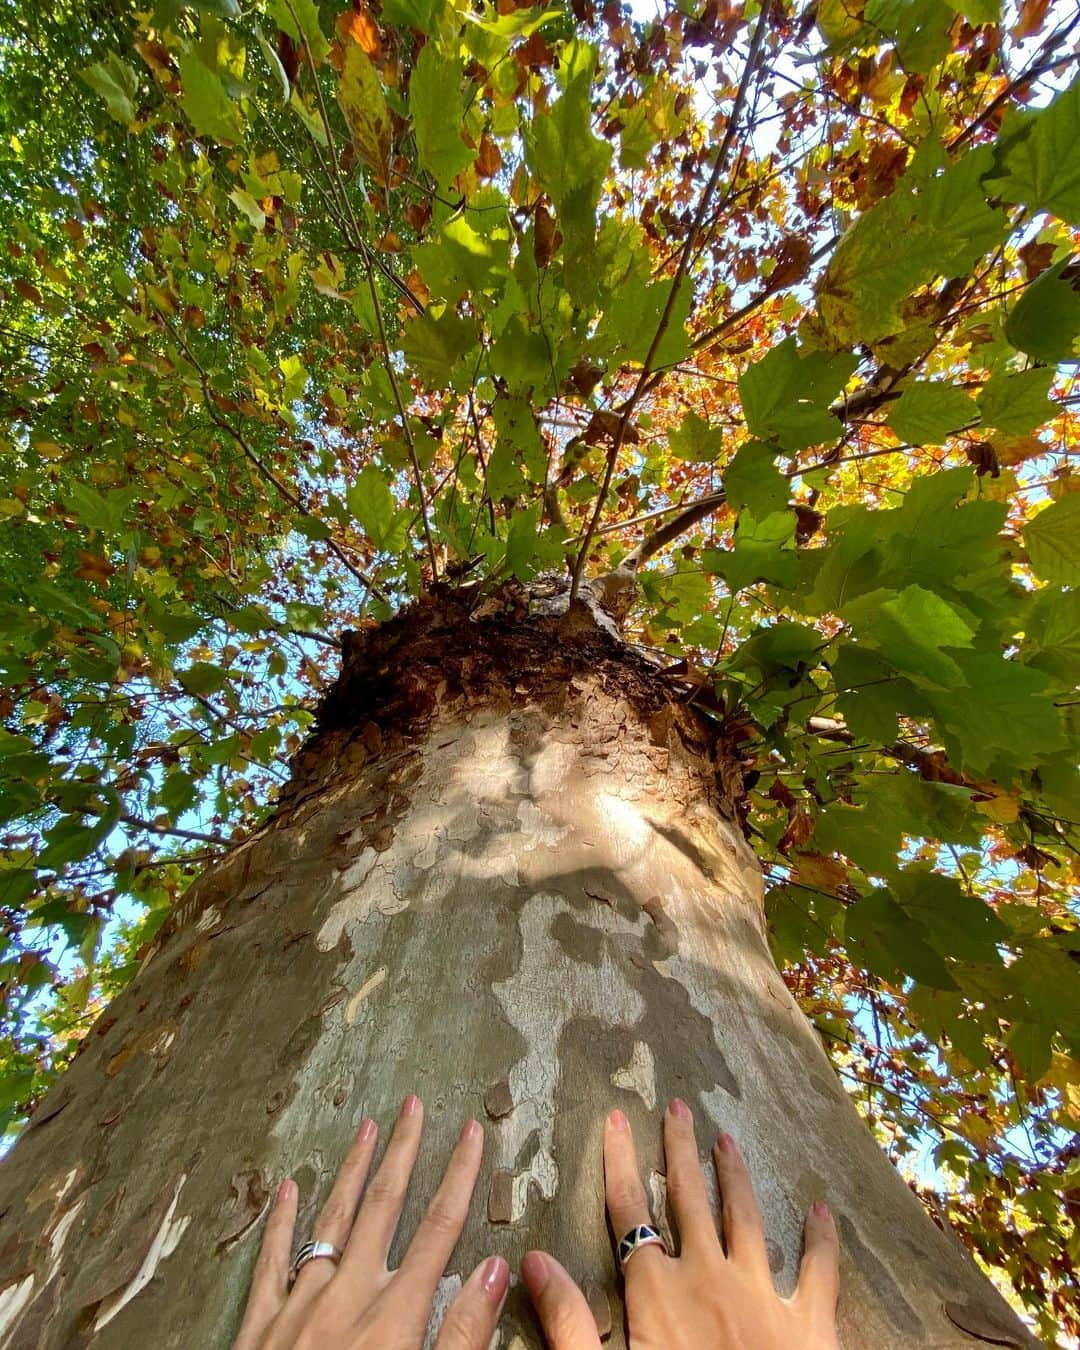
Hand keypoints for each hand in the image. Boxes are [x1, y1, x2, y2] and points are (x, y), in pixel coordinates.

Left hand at [234, 1095, 508, 1349]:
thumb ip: (462, 1336)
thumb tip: (497, 1267)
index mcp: (393, 1316)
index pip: (438, 1231)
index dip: (459, 1179)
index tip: (472, 1135)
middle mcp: (347, 1297)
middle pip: (384, 1209)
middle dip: (403, 1153)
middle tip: (414, 1104)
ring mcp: (297, 1308)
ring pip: (330, 1221)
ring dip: (352, 1171)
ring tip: (366, 1128)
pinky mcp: (257, 1328)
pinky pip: (272, 1262)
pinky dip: (281, 1221)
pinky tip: (288, 1187)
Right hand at [521, 1100, 839, 1348]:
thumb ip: (568, 1323)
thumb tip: (532, 1261)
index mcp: (657, 1293)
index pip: (629, 1211)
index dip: (620, 1162)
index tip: (616, 1119)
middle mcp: (709, 1278)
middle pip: (690, 1199)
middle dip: (680, 1150)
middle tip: (678, 1107)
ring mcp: (762, 1295)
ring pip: (747, 1219)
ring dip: (736, 1176)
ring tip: (728, 1140)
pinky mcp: (810, 1323)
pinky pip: (819, 1270)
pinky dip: (821, 1238)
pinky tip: (822, 1210)